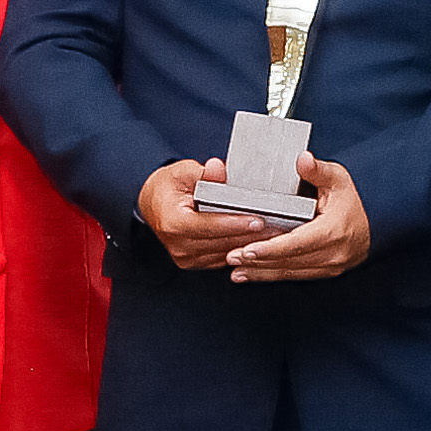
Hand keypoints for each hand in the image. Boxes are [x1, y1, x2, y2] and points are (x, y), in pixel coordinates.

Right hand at [139, 159, 290, 271]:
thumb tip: (219, 168)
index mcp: (173, 223)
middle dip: (251, 234)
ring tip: (274, 232)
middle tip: (277, 225)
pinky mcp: (195, 262)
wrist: (153, 203)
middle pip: (221, 242)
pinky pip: (223, 257)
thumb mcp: (183, 172)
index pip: (209, 225)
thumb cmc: (167, 188)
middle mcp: (178, 244)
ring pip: (226, 253)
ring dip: (250, 244)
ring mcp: (186, 257)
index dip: (235, 223)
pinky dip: (241, 248)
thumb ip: (204, 173)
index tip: (258, 220)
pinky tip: (259, 240)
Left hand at [226, 155, 371, 281]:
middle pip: (289, 261)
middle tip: (231, 258)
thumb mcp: (338, 178)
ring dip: (261, 273)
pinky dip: (273, 274)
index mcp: (333, 231)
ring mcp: (330, 266)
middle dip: (257, 262)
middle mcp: (333, 253)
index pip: (296, 243)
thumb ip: (317, 170)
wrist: (379, 219)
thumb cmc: (355, 199)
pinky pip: (296, 275)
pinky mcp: (326, 271)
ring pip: (290, 272)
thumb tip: (303, 159)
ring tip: (236, 272)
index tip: (247, 249)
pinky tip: (254, 274)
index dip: (269, 248)